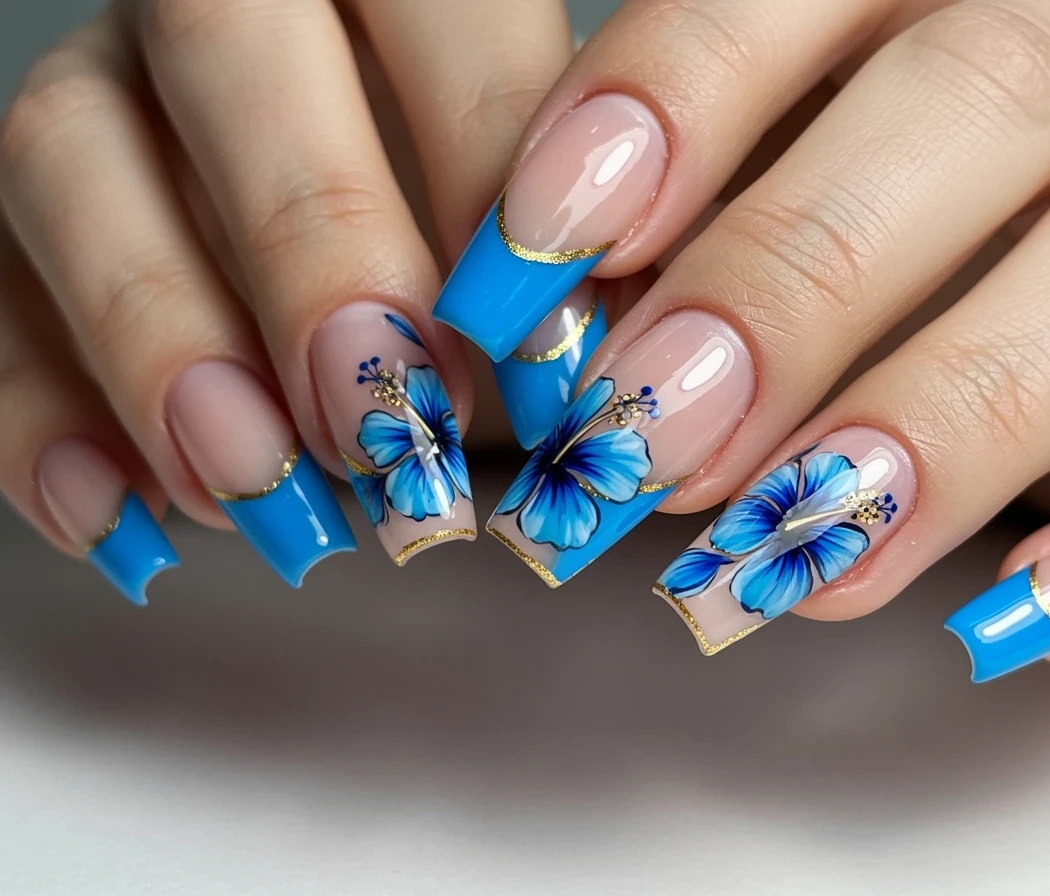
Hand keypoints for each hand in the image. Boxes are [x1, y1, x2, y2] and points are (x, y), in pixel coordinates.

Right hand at [0, 0, 577, 596]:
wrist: (367, 264)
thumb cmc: (494, 251)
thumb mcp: (560, 232)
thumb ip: (580, 270)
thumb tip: (624, 383)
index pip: (442, 9)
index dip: (499, 170)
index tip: (557, 363)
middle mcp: (230, 5)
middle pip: (227, 39)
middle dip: (316, 242)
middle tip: (391, 426)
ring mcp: (106, 93)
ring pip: (65, 156)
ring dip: (163, 338)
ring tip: (259, 485)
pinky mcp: (20, 222)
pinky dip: (42, 417)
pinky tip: (123, 519)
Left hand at [447, 0, 1049, 677]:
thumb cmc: (870, 200)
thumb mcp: (758, 178)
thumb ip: (662, 232)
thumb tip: (545, 356)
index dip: (677, 97)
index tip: (544, 248)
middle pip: (985, 100)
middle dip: (799, 281)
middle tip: (656, 438)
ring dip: (961, 422)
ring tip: (813, 555)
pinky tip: (1039, 620)